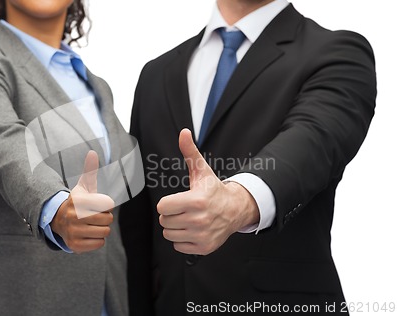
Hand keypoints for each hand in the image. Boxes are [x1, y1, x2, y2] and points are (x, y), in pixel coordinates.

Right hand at [50, 151, 114, 253]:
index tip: (97, 204)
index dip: (106, 205)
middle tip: (94, 215)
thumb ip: (90, 170)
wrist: (59, 220)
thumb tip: (93, 153)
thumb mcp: (83, 186)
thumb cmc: (78, 202)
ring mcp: (73, 232)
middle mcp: (74, 217)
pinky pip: (99, 244)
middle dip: (105, 217)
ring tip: (91, 224)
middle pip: (108, 220)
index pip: (108, 204)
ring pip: (105, 232)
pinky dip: (97, 240)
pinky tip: (87, 233)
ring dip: (101, 229)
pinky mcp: (75, 246)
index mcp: (78, 201)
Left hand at [157, 129, 258, 254]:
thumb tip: (183, 132)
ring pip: (169, 234)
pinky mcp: (204, 247)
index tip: (178, 200)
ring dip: (176, 227)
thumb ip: (189, 152)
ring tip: (188, 218)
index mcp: (196, 201)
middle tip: (184, 209)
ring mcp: (202, 235)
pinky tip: (193, 229)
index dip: (168, 202)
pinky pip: (178, 246)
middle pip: (164, 221)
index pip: (162, 207)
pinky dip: (183, 239)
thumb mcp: (201, 171)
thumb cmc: (213, 190)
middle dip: (171, 214)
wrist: (235, 210)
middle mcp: (199, 220)